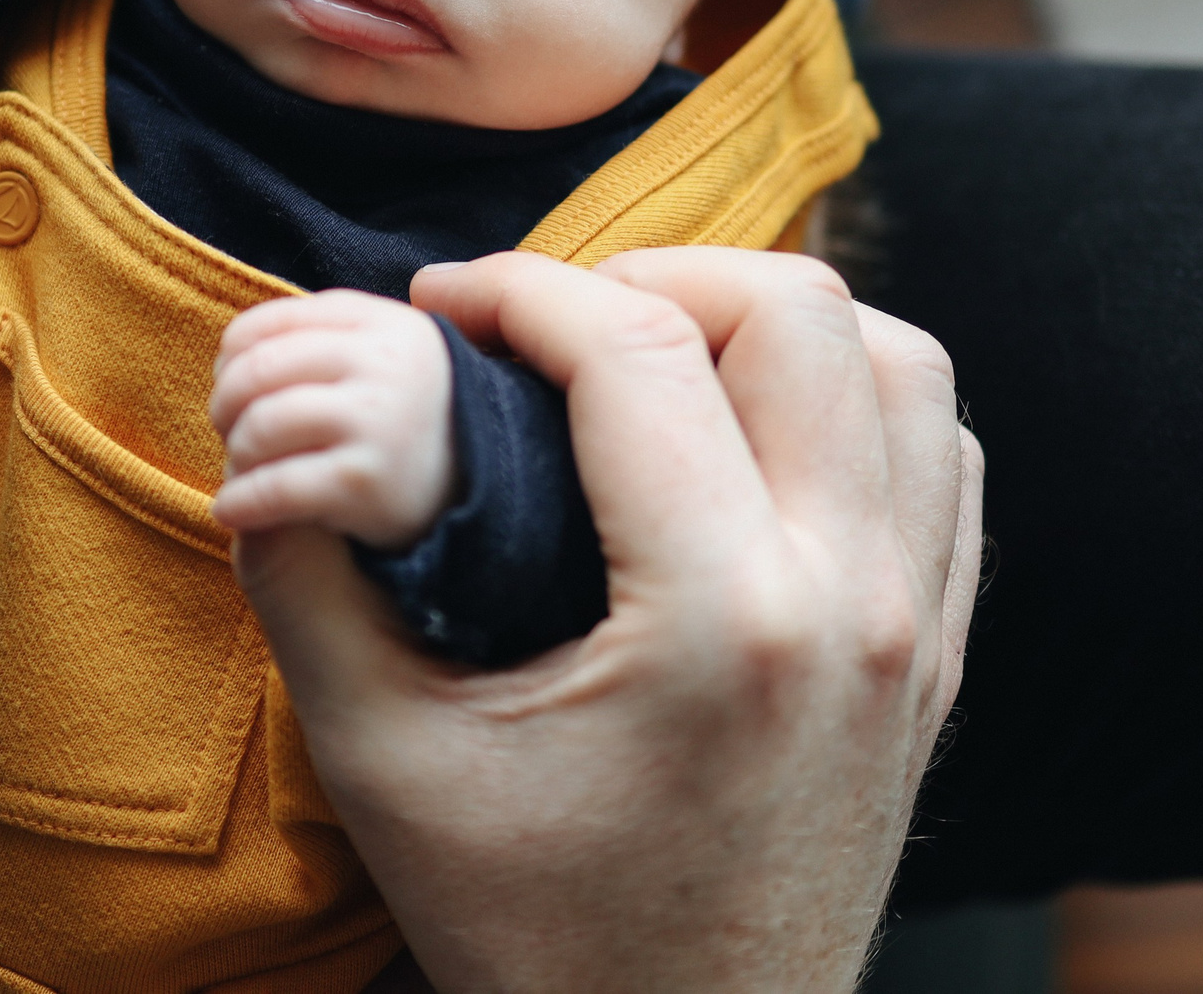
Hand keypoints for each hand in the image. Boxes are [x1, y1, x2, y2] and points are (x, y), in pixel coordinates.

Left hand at [207, 291, 455, 550]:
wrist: (487, 493)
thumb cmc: (414, 421)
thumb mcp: (390, 357)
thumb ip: (327, 338)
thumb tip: (235, 348)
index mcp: (381, 323)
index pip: (269, 323)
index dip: (232, 357)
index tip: (231, 385)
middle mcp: (381, 363)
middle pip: (257, 371)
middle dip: (225, 404)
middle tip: (228, 430)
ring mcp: (375, 421)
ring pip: (260, 426)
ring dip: (236, 453)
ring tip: (241, 471)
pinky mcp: (363, 482)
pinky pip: (274, 487)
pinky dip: (240, 502)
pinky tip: (232, 511)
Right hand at [237, 247, 982, 993]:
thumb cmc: (531, 933)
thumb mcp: (379, 761)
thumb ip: (308, 586)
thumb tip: (260, 452)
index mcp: (718, 619)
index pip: (636, 348)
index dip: (518, 287)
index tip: (439, 302)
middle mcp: (847, 604)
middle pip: (798, 311)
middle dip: (653, 274)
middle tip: (549, 326)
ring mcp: (914, 632)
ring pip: (904, 367)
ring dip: (773, 325)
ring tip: (657, 359)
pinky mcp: (937, 663)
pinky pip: (942, 460)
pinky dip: (857, 404)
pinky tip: (753, 438)